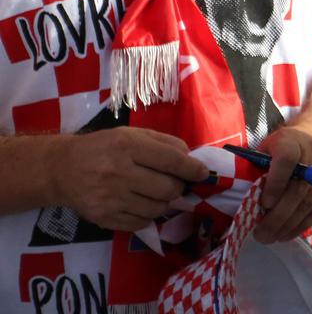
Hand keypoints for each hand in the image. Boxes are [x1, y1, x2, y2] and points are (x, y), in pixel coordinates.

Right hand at [52, 127, 210, 231]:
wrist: (62, 169)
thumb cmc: (104, 147)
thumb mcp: (132, 134)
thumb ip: (164, 143)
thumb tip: (191, 159)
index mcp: (127, 146)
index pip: (171, 160)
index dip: (192, 169)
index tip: (203, 173)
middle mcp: (118, 172)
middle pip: (167, 189)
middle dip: (178, 187)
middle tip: (175, 184)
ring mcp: (109, 198)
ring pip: (156, 209)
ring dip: (164, 202)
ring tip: (156, 193)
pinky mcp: (102, 217)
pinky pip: (139, 224)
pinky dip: (147, 216)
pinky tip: (141, 204)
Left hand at [254, 125, 311, 242]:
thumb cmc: (279, 150)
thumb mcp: (263, 150)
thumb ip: (254, 168)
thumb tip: (240, 198)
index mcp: (290, 141)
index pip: (287, 160)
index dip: (276, 182)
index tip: (264, 204)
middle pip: (298, 188)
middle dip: (279, 215)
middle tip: (261, 234)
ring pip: (309, 202)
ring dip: (289, 224)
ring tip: (271, 237)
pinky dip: (302, 225)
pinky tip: (287, 234)